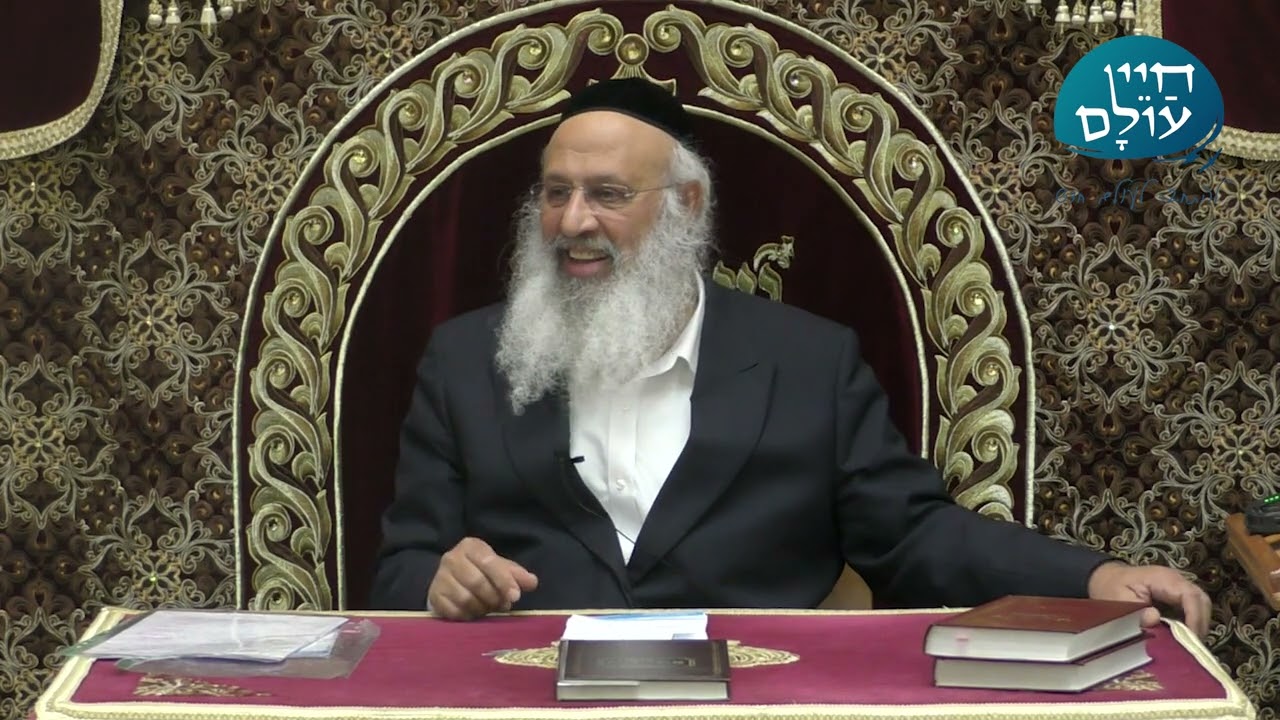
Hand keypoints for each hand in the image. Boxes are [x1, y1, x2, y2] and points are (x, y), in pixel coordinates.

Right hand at [428, 537, 538, 620]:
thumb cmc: (480, 571)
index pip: (489, 562)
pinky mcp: (434, 596)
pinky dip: (468, 616)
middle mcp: (451, 558)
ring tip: (488, 607)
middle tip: (502, 604)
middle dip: (494, 597)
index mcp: (470, 546)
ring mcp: (440, 577)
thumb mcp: (499, 568)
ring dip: (482, 608)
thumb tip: (532, 582)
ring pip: (466, 599)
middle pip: (477, 582)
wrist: (450, 580)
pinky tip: (474, 613)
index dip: (504, 581)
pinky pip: (454, 612)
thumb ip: (517, 575)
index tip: (515, 597)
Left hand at [1087, 561, 1210, 637]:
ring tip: (1187, 646)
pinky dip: (1191, 626)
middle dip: (1200, 625)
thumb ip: (1136, 612)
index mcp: (1162, 578)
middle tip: (1192, 648)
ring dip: (1198, 627)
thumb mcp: (1118, 601)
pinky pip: (1193, 611)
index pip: (1190, 596)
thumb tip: (1155, 619)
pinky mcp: (1179, 597)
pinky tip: (1182, 640)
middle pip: (1202, 601)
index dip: (1195, 618)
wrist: (1107, 579)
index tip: (1191, 640)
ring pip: (1201, 607)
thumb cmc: (1112, 589)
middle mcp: (1176, 580)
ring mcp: (1179, 588)